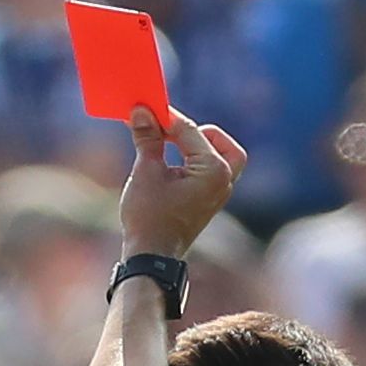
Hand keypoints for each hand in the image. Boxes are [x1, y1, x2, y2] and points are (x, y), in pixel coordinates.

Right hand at [114, 107, 243, 261]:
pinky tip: (171, 160)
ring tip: (167, 143)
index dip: (164, 118)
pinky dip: (194, 161)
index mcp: (214, 170)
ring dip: (196, 145)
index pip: (189, 131)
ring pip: (220, 155)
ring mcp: (220, 192)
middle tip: (165, 129)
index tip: (145, 108)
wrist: (151, 257)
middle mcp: (225, 180)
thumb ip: (147, 138)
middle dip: (191, 131)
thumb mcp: (146, 171)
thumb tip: (141, 111)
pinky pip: (211, 171)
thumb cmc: (149, 217)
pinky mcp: (211, 201)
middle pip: (216, 139)